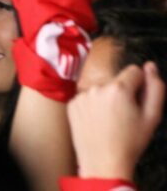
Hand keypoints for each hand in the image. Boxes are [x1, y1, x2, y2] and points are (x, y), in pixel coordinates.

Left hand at [68, 62, 163, 180]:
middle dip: (123, 93)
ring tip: (110, 120)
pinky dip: (93, 106)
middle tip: (124, 115)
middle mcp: (97, 87)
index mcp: (119, 88)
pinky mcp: (72, 104)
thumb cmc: (130, 142)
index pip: (134, 70)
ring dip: (107, 98)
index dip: (140, 86)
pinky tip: (97, 121)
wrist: (103, 162)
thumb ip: (156, 88)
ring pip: (101, 89)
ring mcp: (82, 95)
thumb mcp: (152, 117)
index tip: (137, 101)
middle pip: (117, 80)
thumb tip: (150, 66)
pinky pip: (87, 97)